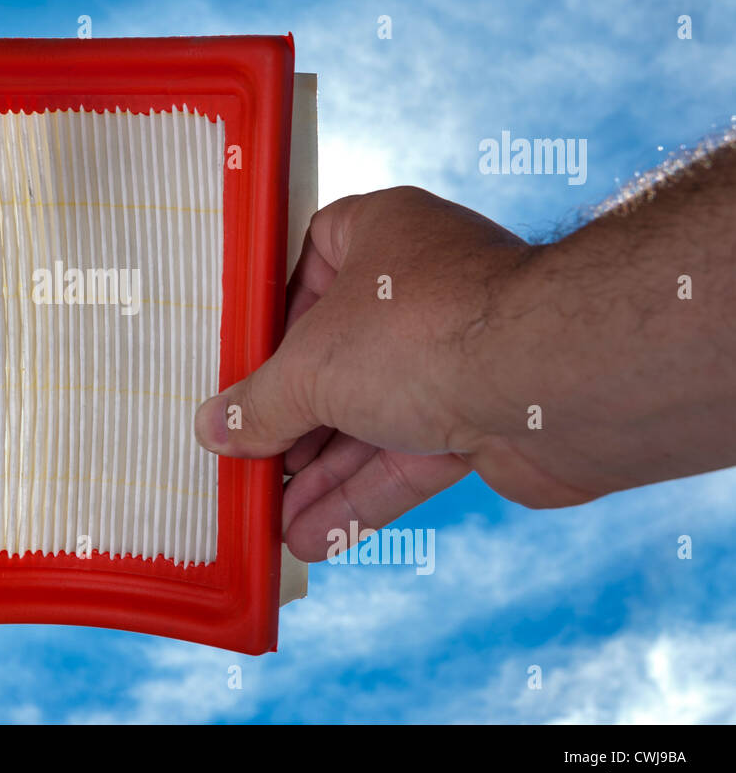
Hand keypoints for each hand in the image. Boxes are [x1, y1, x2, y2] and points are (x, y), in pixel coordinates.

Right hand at [193, 184, 725, 562]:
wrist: (557, 381)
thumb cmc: (427, 334)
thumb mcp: (310, 370)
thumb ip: (259, 404)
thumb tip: (214, 430)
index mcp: (380, 234)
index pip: (308, 263)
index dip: (270, 316)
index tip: (235, 365)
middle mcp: (419, 288)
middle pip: (335, 356)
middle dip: (289, 418)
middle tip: (242, 461)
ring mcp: (455, 354)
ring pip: (371, 415)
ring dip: (320, 473)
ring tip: (267, 519)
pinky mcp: (483, 416)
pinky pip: (407, 456)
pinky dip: (362, 495)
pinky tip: (313, 538)